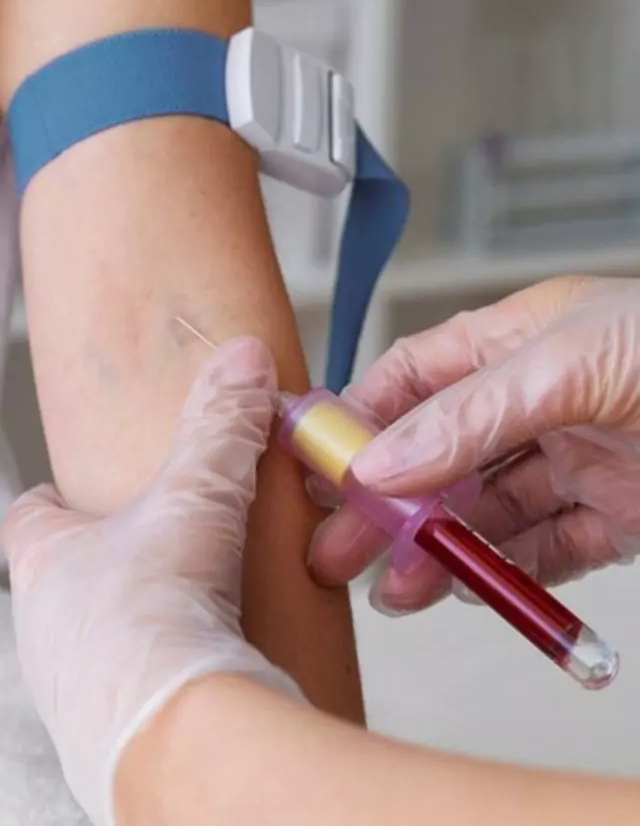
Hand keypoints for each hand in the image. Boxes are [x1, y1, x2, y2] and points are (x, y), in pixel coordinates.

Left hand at [2, 338, 303, 825]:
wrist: (173, 731)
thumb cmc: (152, 618)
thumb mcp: (195, 498)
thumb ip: (220, 426)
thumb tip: (241, 360)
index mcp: (49, 562)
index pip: (29, 518)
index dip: (52, 500)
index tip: (70, 491)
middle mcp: (49, 629)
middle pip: (63, 580)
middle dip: (105, 562)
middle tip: (155, 548)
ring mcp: (76, 686)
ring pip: (94, 639)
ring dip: (133, 622)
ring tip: (186, 609)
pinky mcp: (115, 732)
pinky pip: (131, 691)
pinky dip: (160, 673)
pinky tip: (201, 666)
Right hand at [308, 276, 639, 613]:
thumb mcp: (575, 364)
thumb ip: (472, 412)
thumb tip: (380, 458)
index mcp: (522, 342)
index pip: (415, 376)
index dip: (361, 416)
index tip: (318, 463)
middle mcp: (541, 401)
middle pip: (438, 454)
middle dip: (386, 502)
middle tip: (338, 549)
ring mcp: (576, 460)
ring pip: (484, 511)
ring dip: (439, 551)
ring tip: (397, 590)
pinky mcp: (614, 516)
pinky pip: (546, 550)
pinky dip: (507, 574)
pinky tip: (472, 590)